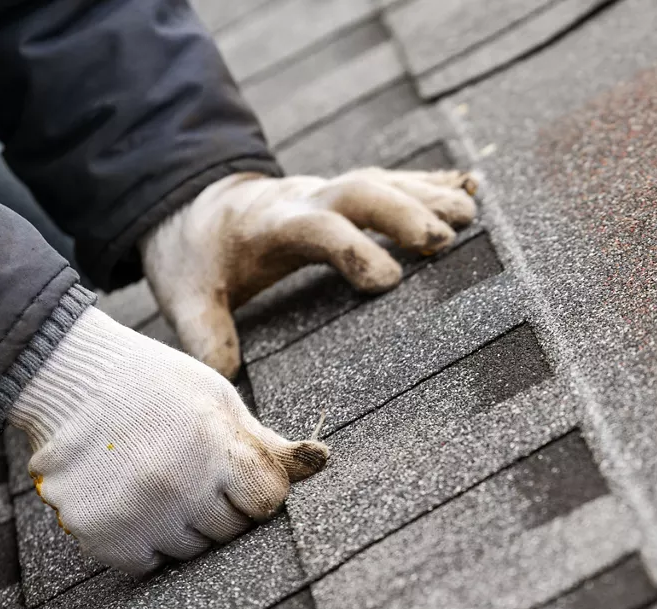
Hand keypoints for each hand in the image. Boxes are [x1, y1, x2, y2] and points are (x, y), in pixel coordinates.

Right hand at [8, 306, 327, 573]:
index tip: (236, 471)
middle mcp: (177, 484)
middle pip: (232, 530)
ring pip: (192, 551)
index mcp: (216, 447)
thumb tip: (324, 461)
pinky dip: (145, 542)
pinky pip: (148, 563)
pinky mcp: (101, 536)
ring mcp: (136, 514)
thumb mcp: (220, 403)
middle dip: (222, 506)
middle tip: (190, 470)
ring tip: (158, 480)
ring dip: (183, 526)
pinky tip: (133, 501)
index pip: (269, 501)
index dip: (258, 488)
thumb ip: (269, 445)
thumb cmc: (158, 389)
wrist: (70, 380)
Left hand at [141, 167, 478, 376]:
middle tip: (445, 240)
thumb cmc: (199, 258)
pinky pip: (394, 181)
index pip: (318, 229)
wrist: (194, 207)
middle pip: (361, 191)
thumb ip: (205, 333)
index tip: (388, 280)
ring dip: (428, 195)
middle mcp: (306, 199)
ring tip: (470, 215)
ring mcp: (330, 192)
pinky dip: (432, 183)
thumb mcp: (186, 296)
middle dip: (404, 212)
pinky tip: (470, 189)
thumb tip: (224, 379)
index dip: (352, 249)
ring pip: (384, 182)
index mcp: (271, 225)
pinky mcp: (347, 194)